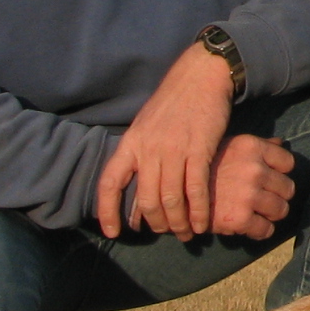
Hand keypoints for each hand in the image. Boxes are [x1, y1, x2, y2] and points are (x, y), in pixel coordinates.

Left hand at [97, 42, 250, 239]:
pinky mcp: (199, 149)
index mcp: (131, 143)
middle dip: (156, 223)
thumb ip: (140, 153)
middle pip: (145, 199)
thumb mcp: (146, 125)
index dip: (108, 210)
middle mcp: (148, 149)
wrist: (200, 77)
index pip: (110, 182)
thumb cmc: (174, 102)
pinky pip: (196, 188)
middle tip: (165, 232)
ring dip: (177, 222)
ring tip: (185, 233)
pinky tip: (201, 223)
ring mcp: (174, 149)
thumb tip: (136, 185)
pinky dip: (198, 211)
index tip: (113, 232)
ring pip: (170, 198)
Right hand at [208, 133, 296, 238]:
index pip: (288, 163)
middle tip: (265, 200)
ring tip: (258, 213)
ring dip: (272, 214)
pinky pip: (266, 230)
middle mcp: (254, 169)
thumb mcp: (229, 146)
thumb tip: (281, 143)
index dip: (281, 173)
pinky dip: (261, 231)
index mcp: (252, 147)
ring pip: (281, 210)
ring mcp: (248, 194)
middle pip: (288, 188)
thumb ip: (256, 146)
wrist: (173, 191)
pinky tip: (250, 226)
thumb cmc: (202, 167)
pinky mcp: (240, 218)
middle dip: (278, 196)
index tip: (271, 180)